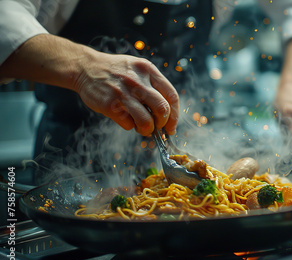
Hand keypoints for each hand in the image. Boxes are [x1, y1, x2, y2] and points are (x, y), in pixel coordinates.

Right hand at [0, 34, 178, 136]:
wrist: (85, 67)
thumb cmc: (116, 72)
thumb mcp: (138, 69)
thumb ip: (153, 85)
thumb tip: (168, 113)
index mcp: (149, 70)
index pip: (172, 96)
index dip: (175, 115)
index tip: (171, 125)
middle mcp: (138, 81)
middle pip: (163, 110)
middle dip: (162, 123)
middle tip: (157, 127)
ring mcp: (123, 93)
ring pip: (147, 122)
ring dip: (147, 130)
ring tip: (141, 127)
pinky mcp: (110, 104)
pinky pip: (128, 125)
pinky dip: (129, 126)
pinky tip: (124, 119)